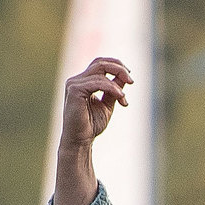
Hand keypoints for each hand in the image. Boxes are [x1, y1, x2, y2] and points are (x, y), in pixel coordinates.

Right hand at [54, 57, 130, 204]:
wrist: (80, 142)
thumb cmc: (91, 126)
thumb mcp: (107, 105)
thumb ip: (114, 90)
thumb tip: (125, 77)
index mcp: (83, 82)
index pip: (100, 64)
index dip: (116, 66)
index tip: (129, 78)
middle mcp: (76, 80)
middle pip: (100, 62)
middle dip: (119, 67)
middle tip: (131, 80)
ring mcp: (74, 84)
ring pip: (100, 70)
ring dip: (117, 81)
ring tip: (124, 97)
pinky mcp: (74, 91)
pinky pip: (98, 82)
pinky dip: (111, 87)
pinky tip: (120, 97)